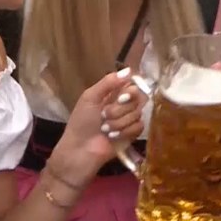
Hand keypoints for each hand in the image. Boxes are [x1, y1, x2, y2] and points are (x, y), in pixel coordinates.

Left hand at [49, 70, 144, 187]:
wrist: (80, 150)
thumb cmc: (81, 122)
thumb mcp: (90, 97)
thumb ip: (108, 82)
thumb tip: (129, 70)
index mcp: (112, 93)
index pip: (132, 83)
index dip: (131, 89)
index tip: (122, 95)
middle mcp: (123, 104)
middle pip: (138, 97)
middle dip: (120, 108)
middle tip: (105, 114)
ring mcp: (128, 119)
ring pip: (137, 113)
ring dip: (119, 122)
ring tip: (105, 129)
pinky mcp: (132, 134)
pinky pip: (139, 126)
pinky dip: (125, 131)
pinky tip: (113, 137)